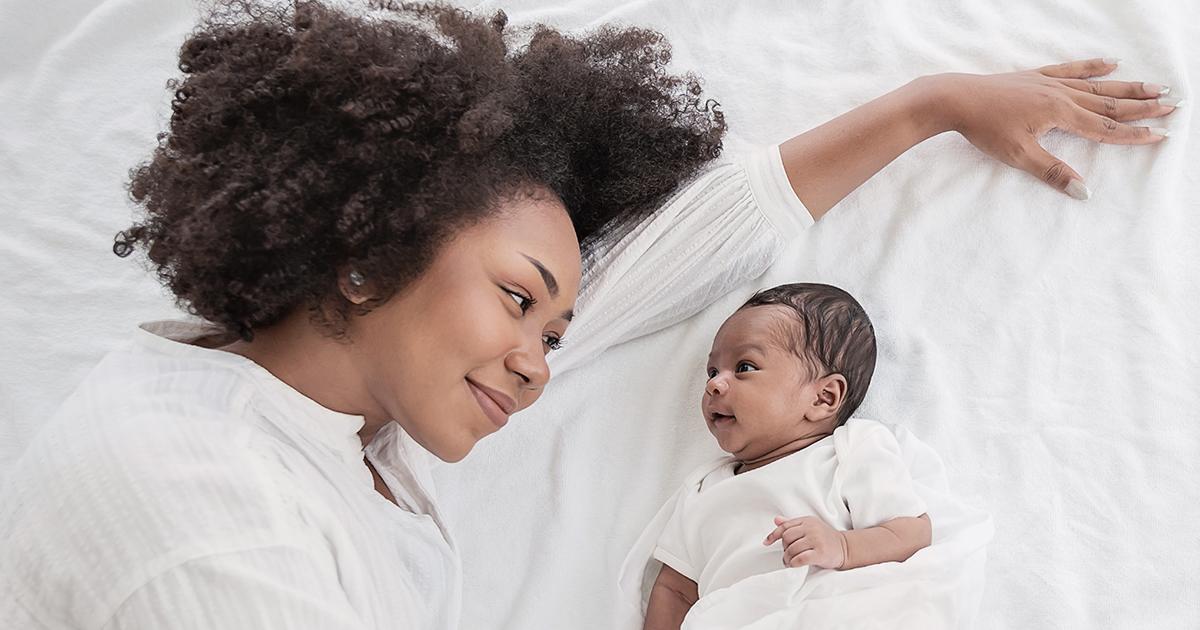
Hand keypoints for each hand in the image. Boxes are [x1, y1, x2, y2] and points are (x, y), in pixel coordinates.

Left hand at [762, 515, 846, 569]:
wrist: (845, 548)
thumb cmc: (825, 538)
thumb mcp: (810, 527)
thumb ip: (793, 524)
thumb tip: (776, 520)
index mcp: (807, 521)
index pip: (785, 526)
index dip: (774, 535)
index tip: (767, 542)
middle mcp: (811, 528)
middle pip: (787, 538)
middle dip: (784, 549)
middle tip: (786, 555)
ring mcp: (816, 540)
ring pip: (792, 549)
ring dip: (787, 558)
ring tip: (789, 562)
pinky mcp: (820, 553)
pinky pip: (800, 559)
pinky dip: (794, 563)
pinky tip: (794, 565)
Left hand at [931, 57, 1179, 199]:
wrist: (955, 98)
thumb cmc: (984, 129)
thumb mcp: (1018, 155)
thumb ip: (1052, 172)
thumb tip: (1083, 192)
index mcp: (1060, 114)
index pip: (1105, 128)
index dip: (1134, 134)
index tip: (1162, 135)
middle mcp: (1060, 95)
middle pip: (1109, 103)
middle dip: (1142, 107)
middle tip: (1173, 103)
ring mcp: (1048, 82)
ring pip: (1096, 85)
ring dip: (1126, 87)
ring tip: (1153, 86)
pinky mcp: (1035, 76)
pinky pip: (1070, 69)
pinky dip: (1092, 66)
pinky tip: (1110, 62)